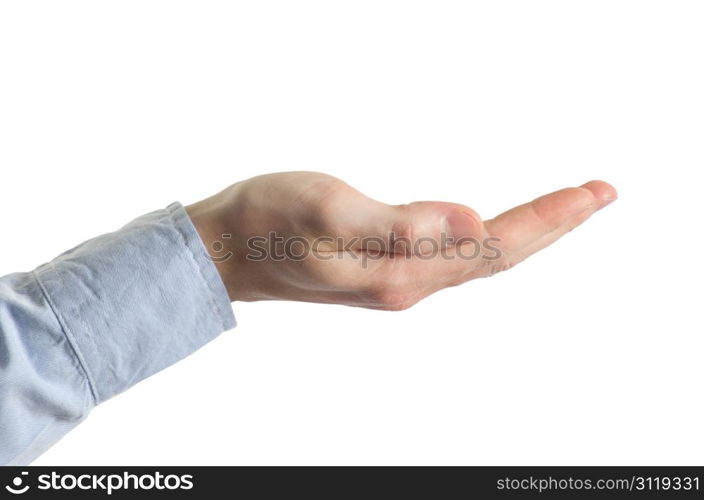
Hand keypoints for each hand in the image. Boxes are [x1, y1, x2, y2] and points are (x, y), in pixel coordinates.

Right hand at [186, 172, 615, 308]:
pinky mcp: (384, 266)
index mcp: (402, 273)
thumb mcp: (331, 215)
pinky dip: (489, 238)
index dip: (549, 219)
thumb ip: (402, 226)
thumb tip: (473, 222)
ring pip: (479, 258)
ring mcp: (397, 278)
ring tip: (565, 207)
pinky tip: (496, 230)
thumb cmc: (269, 224)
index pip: (495, 246)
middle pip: (498, 256)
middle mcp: (408, 284)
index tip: (596, 192)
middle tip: (600, 193)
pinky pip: (454, 257)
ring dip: (527, 232)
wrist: (228, 250)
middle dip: (553, 225)